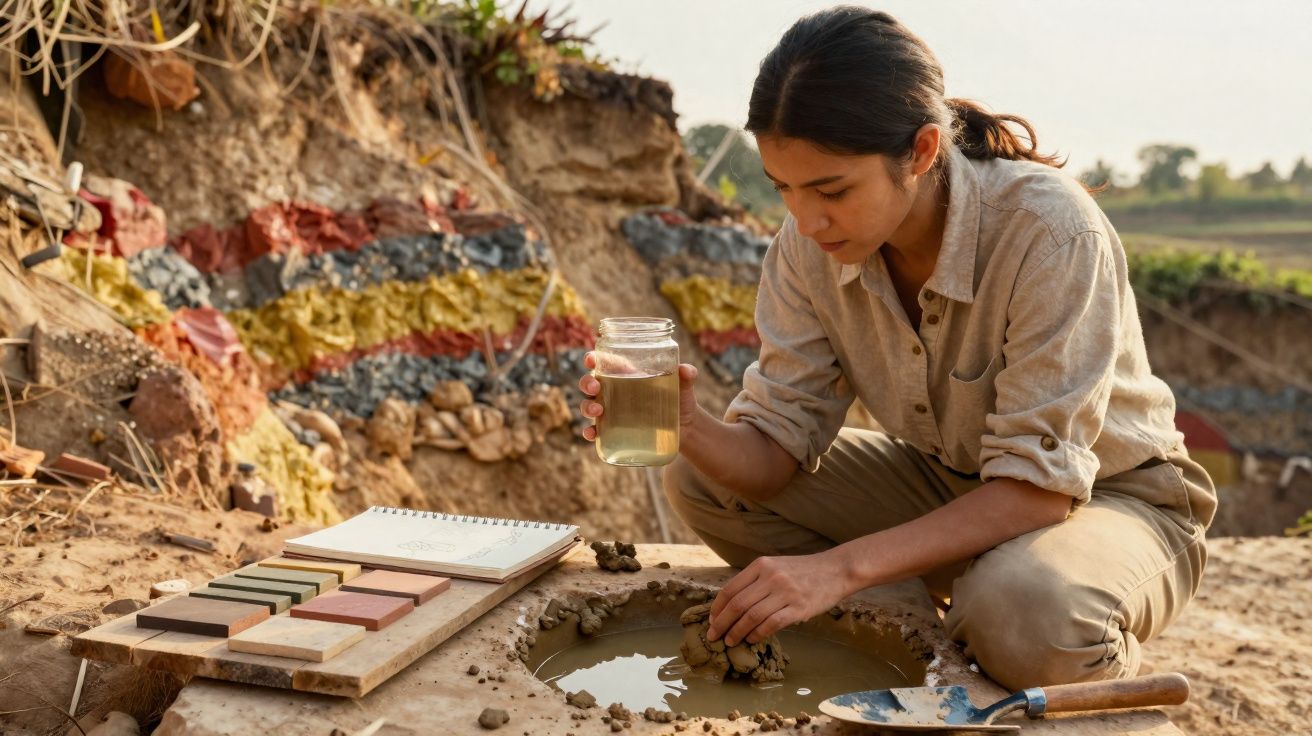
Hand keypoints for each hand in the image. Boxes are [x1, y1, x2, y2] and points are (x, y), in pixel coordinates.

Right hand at [577, 353, 701, 441]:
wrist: (686, 427)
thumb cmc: (680, 399)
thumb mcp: (684, 386)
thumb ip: (687, 375)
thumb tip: (686, 370)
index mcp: (626, 374)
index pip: (603, 363)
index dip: (592, 359)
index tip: (590, 360)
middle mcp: (614, 391)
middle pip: (590, 383)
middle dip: (587, 383)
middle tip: (595, 388)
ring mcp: (612, 411)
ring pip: (589, 405)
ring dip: (587, 407)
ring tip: (598, 411)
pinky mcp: (615, 430)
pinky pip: (596, 431)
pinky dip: (590, 432)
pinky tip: (592, 434)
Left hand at [706, 551, 853, 646]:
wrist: (835, 570)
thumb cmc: (802, 571)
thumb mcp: (775, 566)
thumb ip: (755, 581)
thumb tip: (731, 605)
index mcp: (761, 565)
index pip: (730, 589)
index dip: (717, 608)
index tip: (712, 621)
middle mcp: (771, 577)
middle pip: (737, 604)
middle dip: (721, 623)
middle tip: (714, 636)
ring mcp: (785, 592)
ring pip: (752, 616)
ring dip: (737, 632)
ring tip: (730, 641)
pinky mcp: (799, 608)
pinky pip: (771, 624)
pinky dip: (758, 634)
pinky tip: (752, 639)